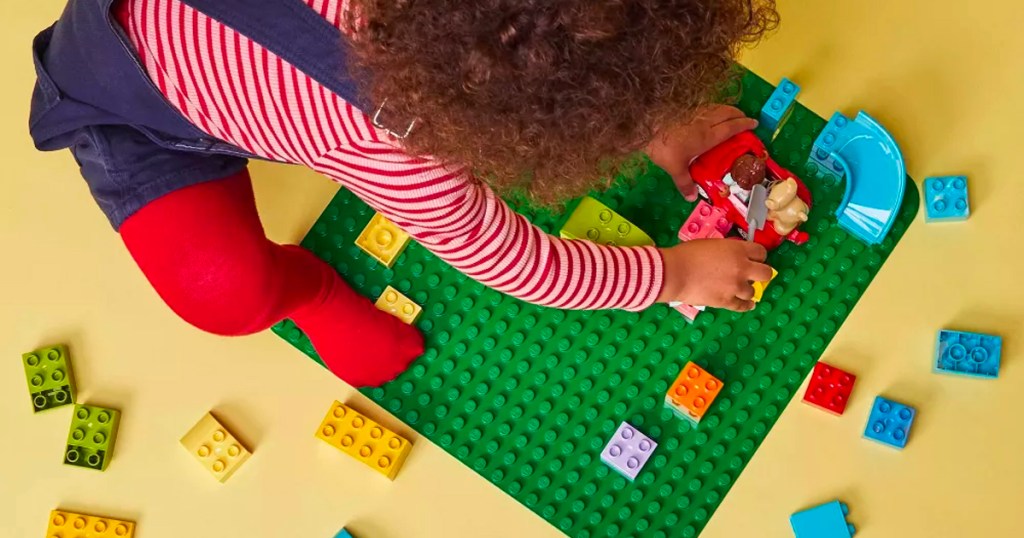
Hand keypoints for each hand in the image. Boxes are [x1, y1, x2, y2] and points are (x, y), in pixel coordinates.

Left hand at [646, 105, 757, 201]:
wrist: (644, 122)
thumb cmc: (663, 145)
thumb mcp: (674, 167)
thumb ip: (684, 182)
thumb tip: (691, 197)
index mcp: (708, 136)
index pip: (732, 127)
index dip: (744, 125)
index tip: (754, 123)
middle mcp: (705, 120)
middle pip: (727, 112)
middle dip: (738, 114)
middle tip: (743, 118)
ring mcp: (694, 110)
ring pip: (716, 106)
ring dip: (726, 109)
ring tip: (728, 114)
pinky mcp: (683, 105)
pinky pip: (704, 104)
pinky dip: (711, 107)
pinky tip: (705, 112)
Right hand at [657, 239, 773, 311]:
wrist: (675, 273)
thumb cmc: (687, 254)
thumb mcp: (711, 244)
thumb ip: (726, 250)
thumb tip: (731, 257)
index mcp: (737, 250)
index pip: (760, 252)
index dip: (758, 256)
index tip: (754, 259)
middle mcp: (742, 268)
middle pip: (765, 273)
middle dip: (761, 273)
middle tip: (753, 275)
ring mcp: (735, 286)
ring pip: (753, 291)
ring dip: (747, 289)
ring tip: (740, 289)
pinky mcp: (727, 301)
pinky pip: (742, 306)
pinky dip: (746, 305)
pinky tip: (748, 304)